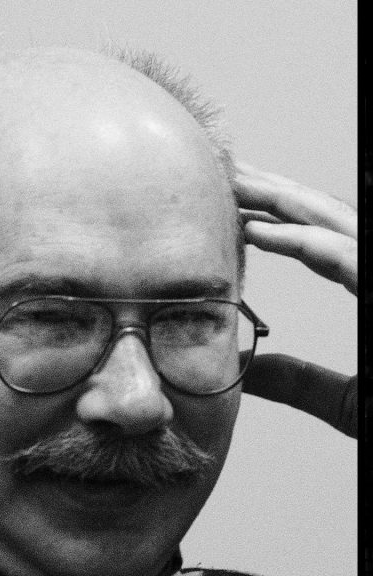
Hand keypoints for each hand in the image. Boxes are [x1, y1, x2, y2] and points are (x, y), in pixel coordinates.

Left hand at [235, 162, 355, 437]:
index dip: (280, 224)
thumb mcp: (350, 402)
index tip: (235, 211)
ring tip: (231, 185)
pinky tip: (254, 231)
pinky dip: (296, 241)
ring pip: (334, 221)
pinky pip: (343, 254)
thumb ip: (302, 383)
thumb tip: (248, 372)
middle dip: (275, 193)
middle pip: (328, 218)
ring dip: (279, 200)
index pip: (325, 245)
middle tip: (225, 173)